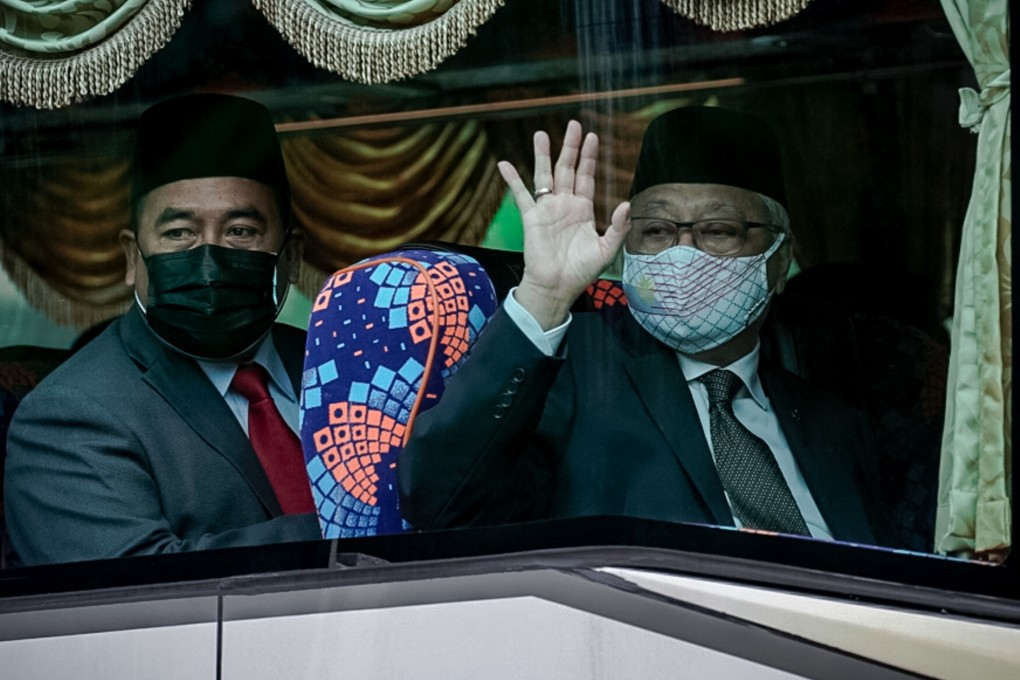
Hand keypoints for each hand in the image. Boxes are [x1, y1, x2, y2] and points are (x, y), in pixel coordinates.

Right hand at [499, 120, 630, 329]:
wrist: (557, 287)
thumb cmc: (581, 272)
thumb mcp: (606, 249)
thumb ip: (617, 227)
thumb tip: (624, 204)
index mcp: (583, 210)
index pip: (586, 177)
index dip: (590, 157)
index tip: (593, 136)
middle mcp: (564, 205)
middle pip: (567, 169)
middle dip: (570, 147)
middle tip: (573, 125)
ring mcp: (547, 210)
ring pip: (544, 175)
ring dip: (543, 155)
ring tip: (541, 134)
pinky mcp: (532, 218)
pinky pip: (521, 195)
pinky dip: (512, 179)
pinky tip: (505, 164)